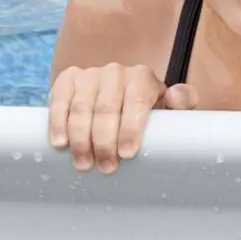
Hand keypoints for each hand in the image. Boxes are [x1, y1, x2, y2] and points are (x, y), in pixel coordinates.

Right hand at [47, 63, 198, 173]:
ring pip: (82, 107)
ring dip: (81, 138)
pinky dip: (58, 122)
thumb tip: (177, 96)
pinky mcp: (68, 79)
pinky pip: (59, 99)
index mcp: (142, 77)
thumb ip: (182, 101)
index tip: (127, 154)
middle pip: (107, 107)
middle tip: (106, 167)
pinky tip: (60, 143)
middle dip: (105, 140)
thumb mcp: (167, 107)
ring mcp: (90, 74)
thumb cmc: (146, 111)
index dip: (131, 128)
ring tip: (84, 163)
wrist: (118, 97)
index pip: (137, 100)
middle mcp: (116, 71)